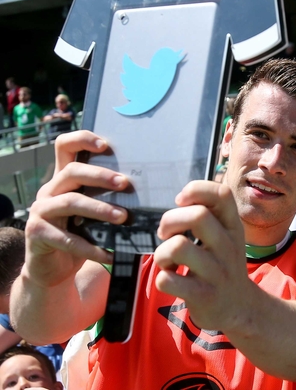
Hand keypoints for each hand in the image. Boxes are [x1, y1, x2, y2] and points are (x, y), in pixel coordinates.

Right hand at [23, 131, 127, 287]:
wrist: (54, 268)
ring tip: (123, 217)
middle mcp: (49, 190)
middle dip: (100, 175)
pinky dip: (92, 248)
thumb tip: (148, 189)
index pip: (64, 146)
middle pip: (71, 172)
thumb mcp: (93, 212)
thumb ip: (107, 198)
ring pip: (70, 202)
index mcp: (63, 179)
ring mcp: (41, 211)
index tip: (106, 144)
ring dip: (99, 209)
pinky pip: (68, 239)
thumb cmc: (81, 234)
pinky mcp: (37, 234)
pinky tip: (110, 255)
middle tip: (125, 183)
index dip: (82, 139)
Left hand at [154, 180, 249, 330]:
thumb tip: (181, 199)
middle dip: (169, 220)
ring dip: (161, 253)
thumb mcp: (227, 237)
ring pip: (177, 247)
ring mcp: (216, 272)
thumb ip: (211, 216)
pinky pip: (168, 280)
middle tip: (166, 234)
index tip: (181, 201)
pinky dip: (162, 278)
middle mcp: (228, 246)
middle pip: (197, 216)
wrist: (240, 308)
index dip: (196, 189)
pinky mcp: (202, 295)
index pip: (222, 194)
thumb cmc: (223, 265)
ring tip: (167, 261)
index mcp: (233, 227)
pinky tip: (171, 280)